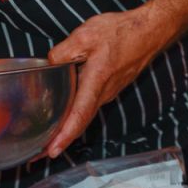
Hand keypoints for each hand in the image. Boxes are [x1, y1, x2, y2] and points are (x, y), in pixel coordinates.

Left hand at [45, 5, 165, 156]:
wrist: (149, 31)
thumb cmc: (122, 33)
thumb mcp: (86, 36)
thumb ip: (63, 51)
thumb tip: (49, 63)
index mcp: (95, 82)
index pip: (78, 115)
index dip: (64, 135)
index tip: (51, 151)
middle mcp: (103, 93)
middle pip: (79, 123)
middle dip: (59, 141)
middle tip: (38, 156)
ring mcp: (107, 92)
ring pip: (84, 116)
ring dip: (66, 131)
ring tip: (45, 142)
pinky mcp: (109, 88)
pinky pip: (89, 107)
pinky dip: (75, 119)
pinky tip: (63, 119)